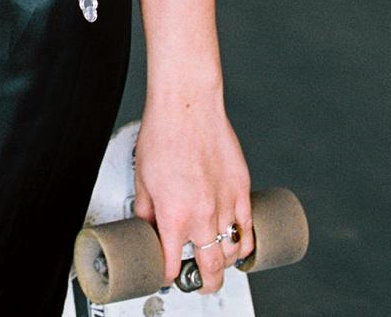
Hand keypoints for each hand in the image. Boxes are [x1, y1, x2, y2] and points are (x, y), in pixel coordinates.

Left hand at [131, 93, 255, 293]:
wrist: (187, 105)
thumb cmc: (163, 133)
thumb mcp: (142, 177)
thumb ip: (146, 209)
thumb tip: (148, 226)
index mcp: (174, 217)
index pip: (172, 265)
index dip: (167, 274)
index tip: (166, 273)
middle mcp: (203, 216)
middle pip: (211, 270)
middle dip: (204, 283)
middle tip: (197, 282)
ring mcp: (226, 204)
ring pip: (232, 253)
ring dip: (224, 263)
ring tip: (215, 262)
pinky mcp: (242, 189)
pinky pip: (248, 229)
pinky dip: (244, 243)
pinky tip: (237, 244)